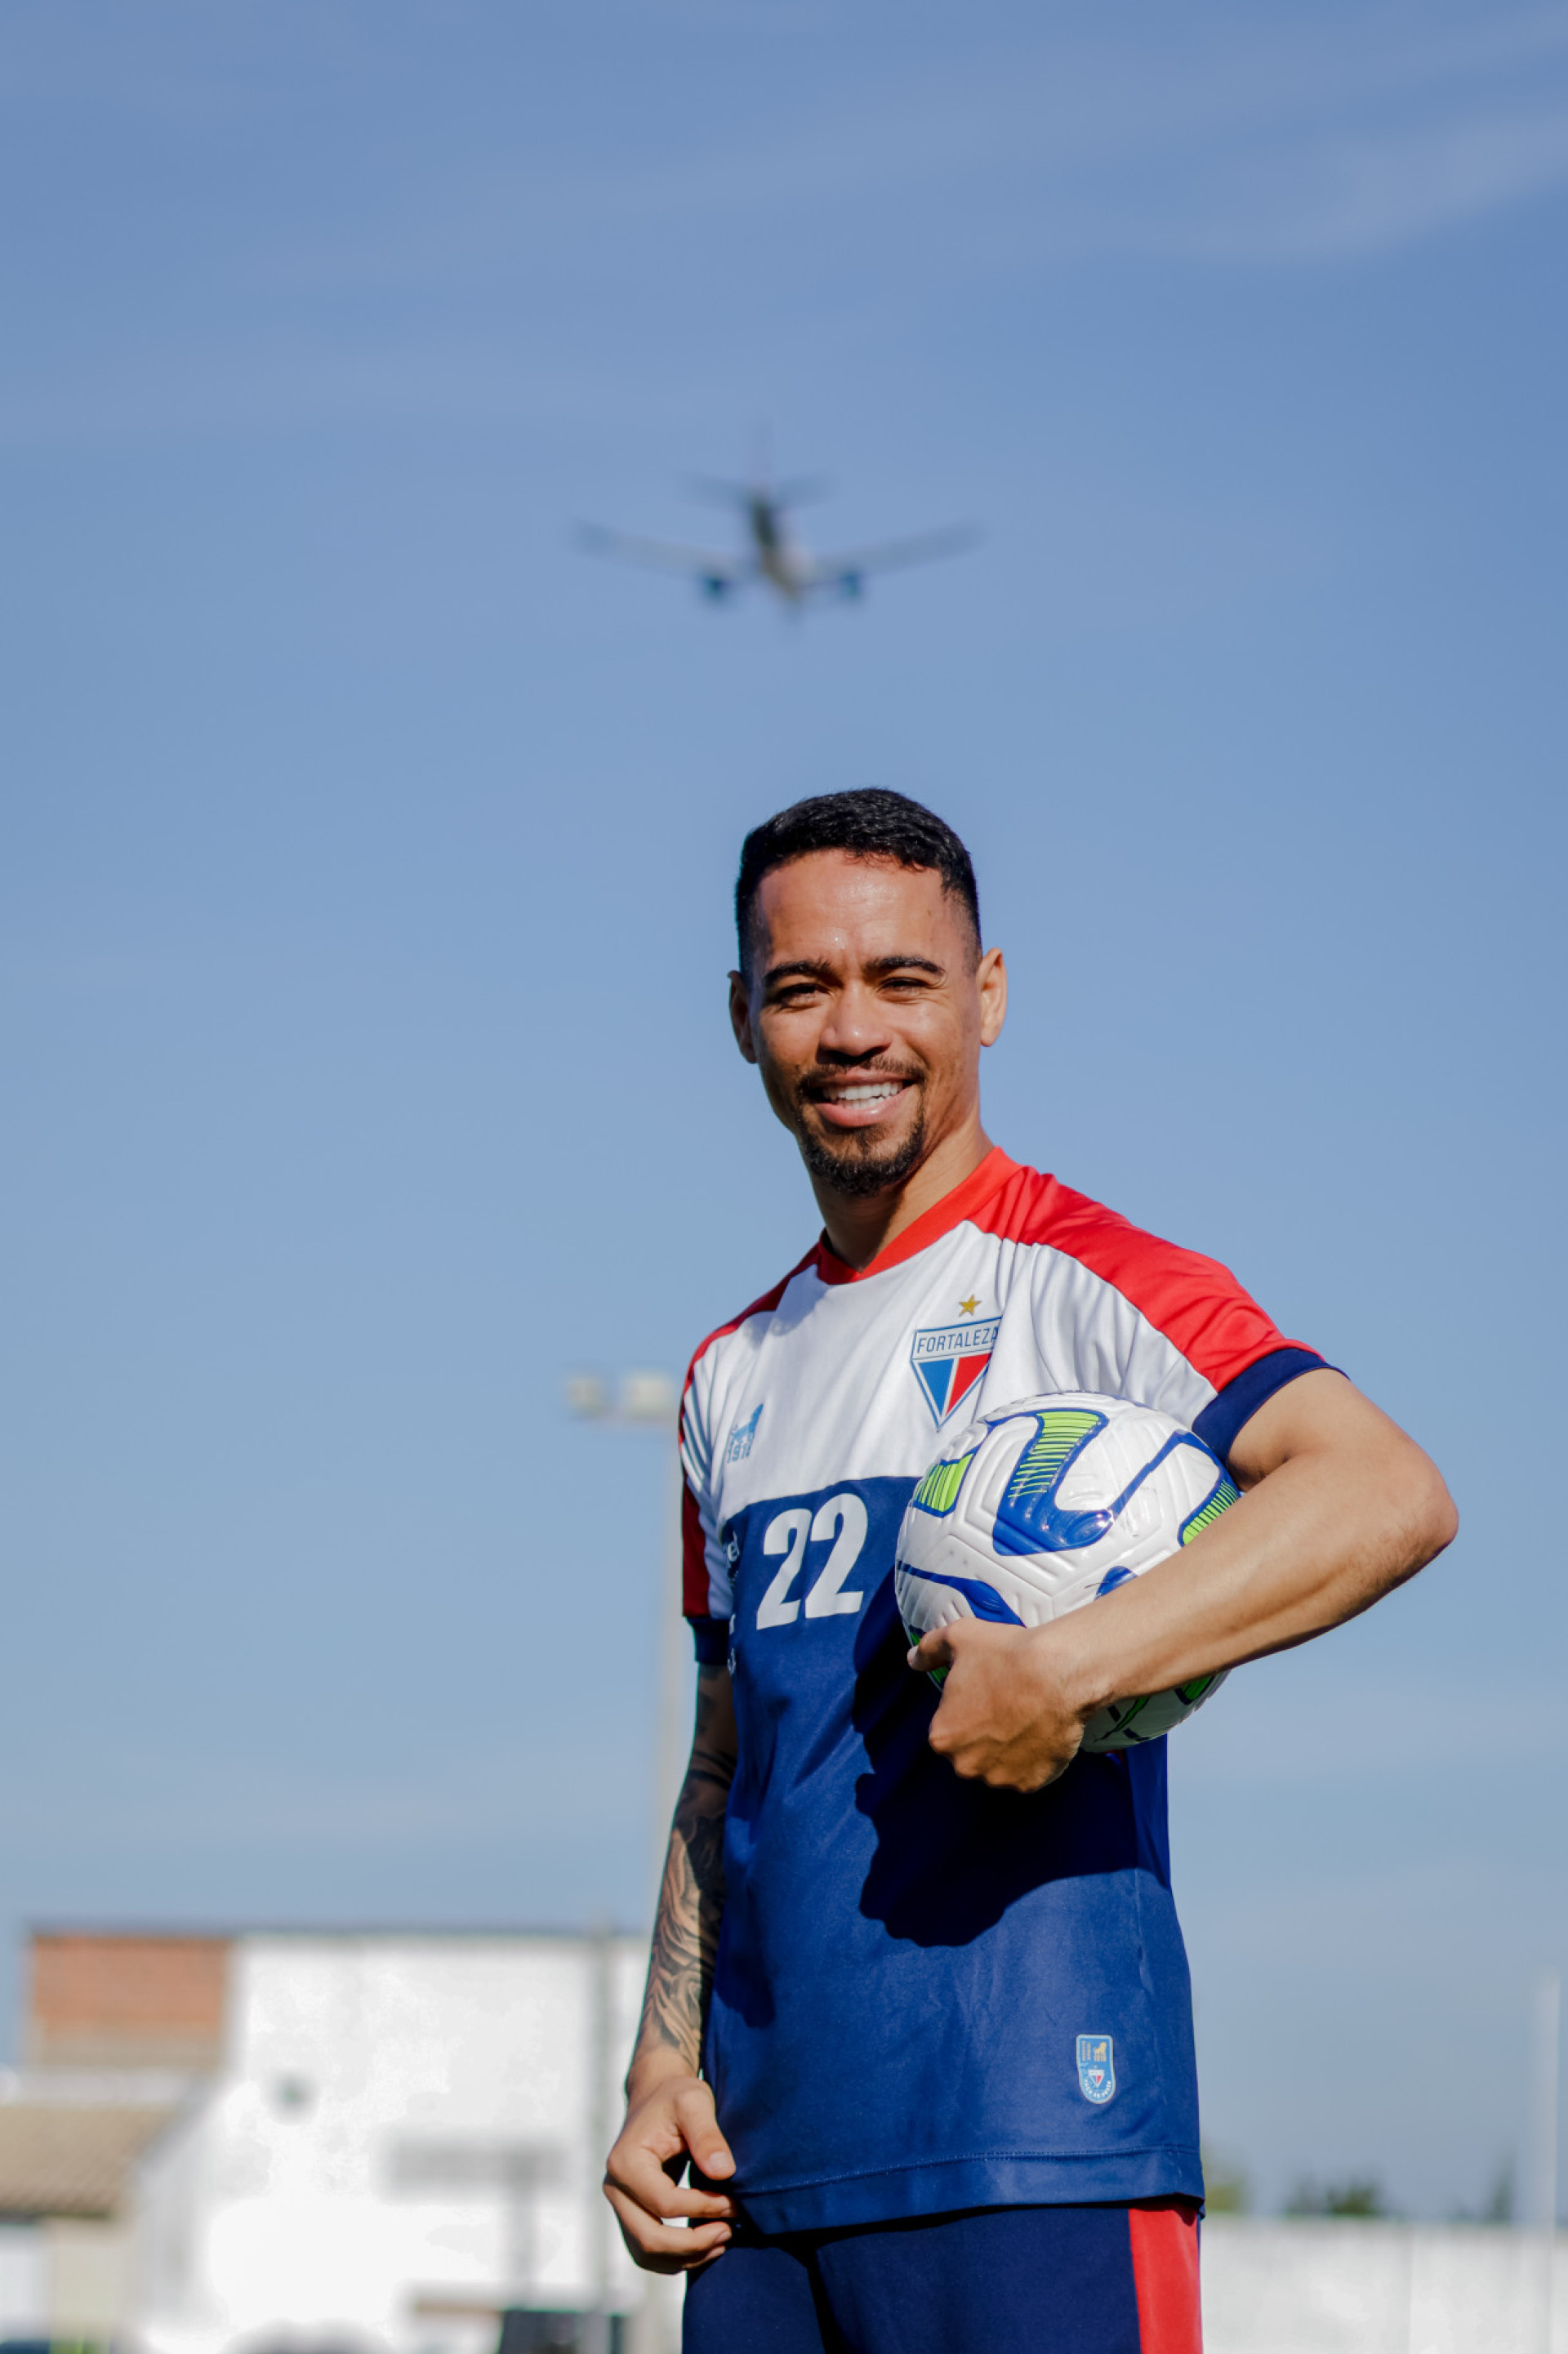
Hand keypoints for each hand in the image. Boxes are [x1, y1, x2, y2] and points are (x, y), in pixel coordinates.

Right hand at [604, 2065, 737, 2272]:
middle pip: (649, 2238)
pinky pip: (648, 2249)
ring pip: (646, 2252)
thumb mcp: (694, 2102)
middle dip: (693, 2243)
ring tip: (722, 2241)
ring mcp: (620, 2203)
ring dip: (686, 2256)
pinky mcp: (630, 2212)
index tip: (734, 2203)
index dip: (703, 2208)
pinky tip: (707, 2245)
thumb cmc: (677, 2095)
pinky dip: (676, 2256)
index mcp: (626, 2162)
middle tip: (729, 2231)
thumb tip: (723, 2173)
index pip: (664, 2203)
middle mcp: (615, 2187)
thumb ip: (708, 2135)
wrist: (657, 2093)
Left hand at [911, 1619, 1087, 1791]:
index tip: (984, 1695)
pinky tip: (1040, 1734)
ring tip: (1025, 1720)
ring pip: (998, 1765)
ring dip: (1007, 1750)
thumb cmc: (1006, 1655)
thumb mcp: (958, 1637)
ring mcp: (1000, 1778)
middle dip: (983, 1736)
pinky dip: (1033, 1760)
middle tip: (1005, 1707)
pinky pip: (1027, 1774)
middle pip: (971, 1752)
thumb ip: (928, 1649)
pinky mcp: (1031, 1784)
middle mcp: (966, 1765)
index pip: (948, 1728)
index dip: (966, 1710)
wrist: (1058, 1674)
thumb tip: (913, 1659)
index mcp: (942, 1736)